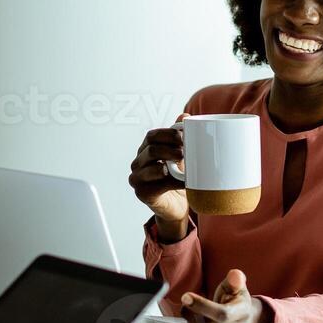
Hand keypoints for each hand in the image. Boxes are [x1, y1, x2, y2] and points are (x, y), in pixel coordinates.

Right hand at [129, 115, 189, 242]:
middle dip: (170, 149)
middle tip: (185, 152)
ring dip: (170, 165)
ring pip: (152, 168)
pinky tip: (184, 182)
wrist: (176, 206)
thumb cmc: (176, 178)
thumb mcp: (180, 156)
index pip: (152, 136)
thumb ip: (180, 137)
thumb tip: (184, 116)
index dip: (168, 134)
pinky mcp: (142, 193)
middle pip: (151, 150)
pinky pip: (157, 186)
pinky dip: (173, 182)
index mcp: (146, 149)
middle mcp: (138, 163)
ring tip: (183, 166)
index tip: (184, 136)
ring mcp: (138, 178)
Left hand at [180, 269, 270, 322]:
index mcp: (243, 312)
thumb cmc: (236, 302)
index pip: (222, 313)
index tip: (186, 297)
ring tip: (191, 313)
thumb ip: (235, 279)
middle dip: (191, 314)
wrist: (246, 320)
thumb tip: (235, 276)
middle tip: (185, 303)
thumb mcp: (237, 287)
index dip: (201, 306)